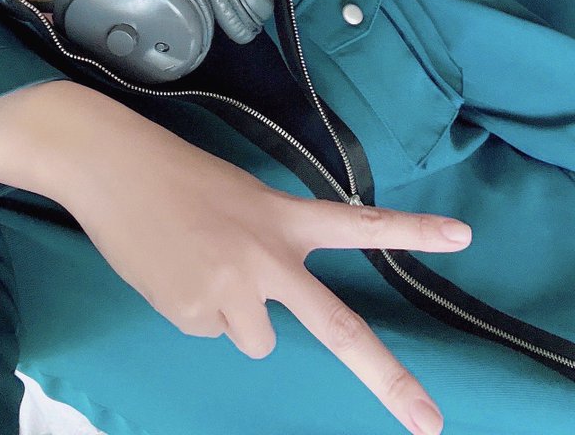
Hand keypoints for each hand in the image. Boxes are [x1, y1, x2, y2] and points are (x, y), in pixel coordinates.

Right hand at [0, 82, 470, 434]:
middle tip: (430, 424)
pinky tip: (169, 272)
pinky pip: (208, 331)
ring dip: (233, 314)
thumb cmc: (173, 175)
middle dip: (388, 381)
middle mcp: (271, 259)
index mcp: (284, 217)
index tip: (463, 236)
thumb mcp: (236, 199)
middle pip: (339, 329)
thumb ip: (265, 250)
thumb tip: (257, 317)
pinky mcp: (194, 315)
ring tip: (195, 263)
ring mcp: (234, 291)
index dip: (413, 232)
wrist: (111, 165)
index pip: (359, 224)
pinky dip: (192, 310)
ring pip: (255, 339)